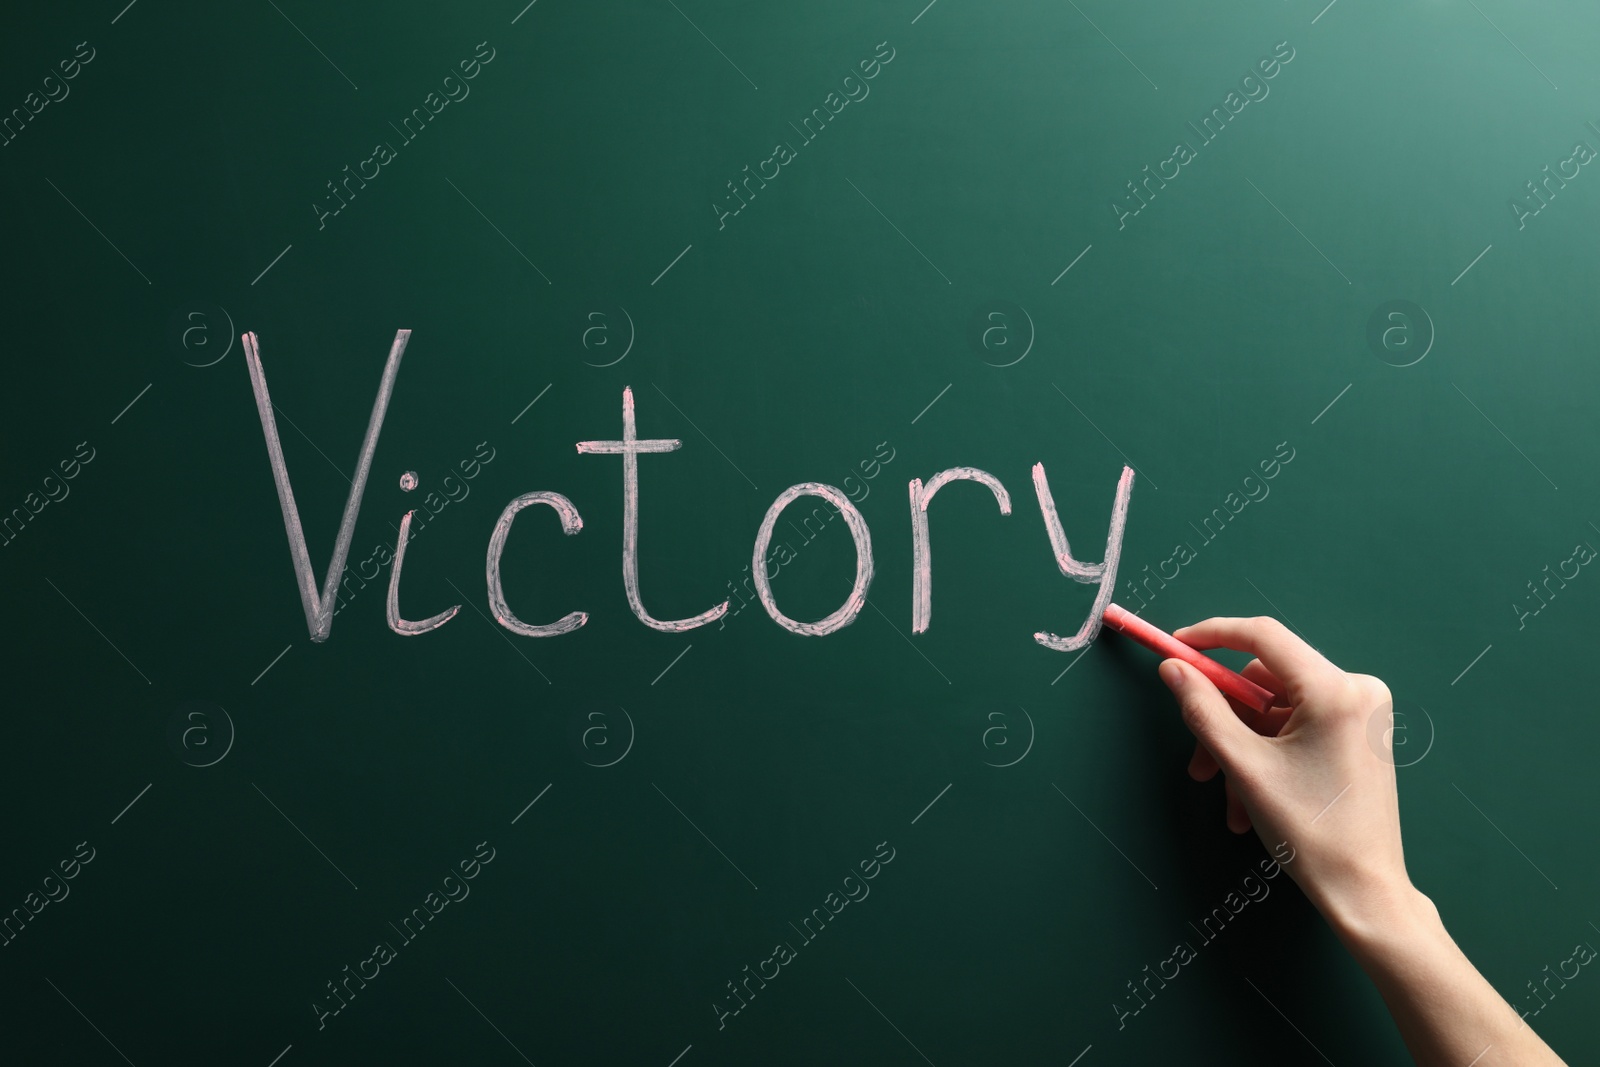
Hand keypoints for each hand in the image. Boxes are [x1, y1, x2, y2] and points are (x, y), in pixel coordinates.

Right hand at [1158, 616, 1410, 939]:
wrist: (1365, 890)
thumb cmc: (1310, 831)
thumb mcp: (1244, 766)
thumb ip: (1203, 709)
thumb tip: (1174, 670)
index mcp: (1335, 690)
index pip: (1263, 636)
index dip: (1212, 635)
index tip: (1175, 647)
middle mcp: (1357, 690)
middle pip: (1265, 681)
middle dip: (1225, 719)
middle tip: (1198, 762)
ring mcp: (1362, 714)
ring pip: (1276, 709)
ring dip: (1242, 747)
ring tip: (1229, 797)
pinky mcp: (1359, 734)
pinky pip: (1297, 727)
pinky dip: (1267, 754)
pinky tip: (1250, 797)